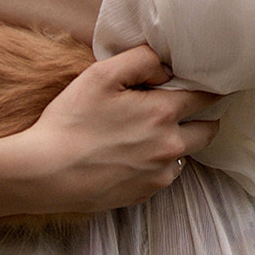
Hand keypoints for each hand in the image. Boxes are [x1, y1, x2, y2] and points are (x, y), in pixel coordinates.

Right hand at [6, 46, 220, 214]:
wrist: (44, 173)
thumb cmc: (71, 120)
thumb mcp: (102, 74)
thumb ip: (141, 60)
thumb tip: (166, 68)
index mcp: (163, 114)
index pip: (207, 97)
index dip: (210, 88)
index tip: (211, 84)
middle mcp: (169, 147)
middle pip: (208, 131)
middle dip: (204, 118)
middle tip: (188, 109)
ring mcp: (158, 176)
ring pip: (185, 155)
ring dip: (178, 143)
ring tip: (150, 134)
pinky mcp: (143, 194)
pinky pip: (162, 176)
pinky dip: (156, 165)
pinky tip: (132, 156)